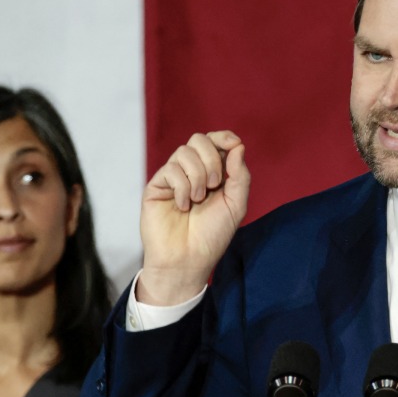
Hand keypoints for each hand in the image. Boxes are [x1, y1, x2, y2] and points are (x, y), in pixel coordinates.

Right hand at [138, 130, 249, 304]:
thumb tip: (238, 146)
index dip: (224, 137)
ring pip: (184, 152)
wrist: (189, 259)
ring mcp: (173, 178)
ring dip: (198, 176)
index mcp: (213, 173)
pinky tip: (183, 206)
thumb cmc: (212, 235)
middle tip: (215, 186)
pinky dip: (182, 188)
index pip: (215, 141)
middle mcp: (192, 172)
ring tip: (198, 200)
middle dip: (212, 160)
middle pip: (199, 140)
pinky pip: (171, 170)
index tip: (233, 144)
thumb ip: (240, 175)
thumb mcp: (236, 205)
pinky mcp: (157, 186)